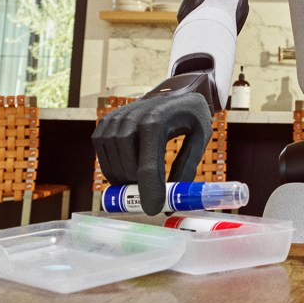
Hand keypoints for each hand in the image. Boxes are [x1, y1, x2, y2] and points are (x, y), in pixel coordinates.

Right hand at [92, 92, 212, 214]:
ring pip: (112, 164)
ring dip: (125, 180)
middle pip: (127, 169)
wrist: (174, 92)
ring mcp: (114, 120)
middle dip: (139, 187)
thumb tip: (171, 201)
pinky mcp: (104, 124)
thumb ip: (186, 168)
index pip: (147, 167)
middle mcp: (131, 119)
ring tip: (142, 182)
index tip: (154, 210)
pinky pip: (103, 156)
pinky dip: (113, 168)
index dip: (149, 193)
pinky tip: (129, 169)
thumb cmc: (190, 116)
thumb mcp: (200, 138)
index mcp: (156, 122)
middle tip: (152, 194)